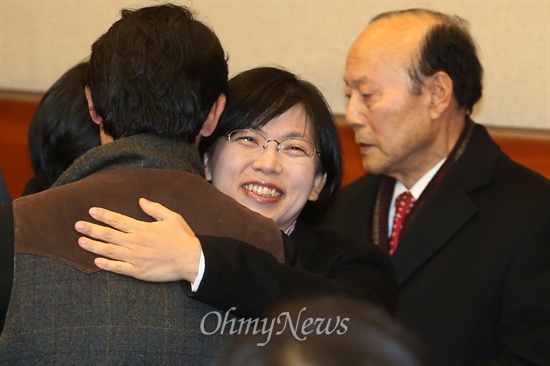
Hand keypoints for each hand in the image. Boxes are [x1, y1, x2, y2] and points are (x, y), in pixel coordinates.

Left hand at [75, 197, 201, 282]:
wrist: (191, 260)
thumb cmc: (183, 238)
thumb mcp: (172, 218)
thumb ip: (155, 209)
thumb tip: (141, 201)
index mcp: (142, 228)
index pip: (118, 220)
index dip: (103, 215)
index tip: (91, 211)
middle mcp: (135, 242)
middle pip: (108, 235)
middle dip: (91, 229)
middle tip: (77, 226)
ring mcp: (135, 258)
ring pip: (109, 251)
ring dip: (93, 246)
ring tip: (81, 241)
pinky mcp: (138, 271)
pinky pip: (118, 268)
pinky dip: (106, 265)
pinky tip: (96, 262)